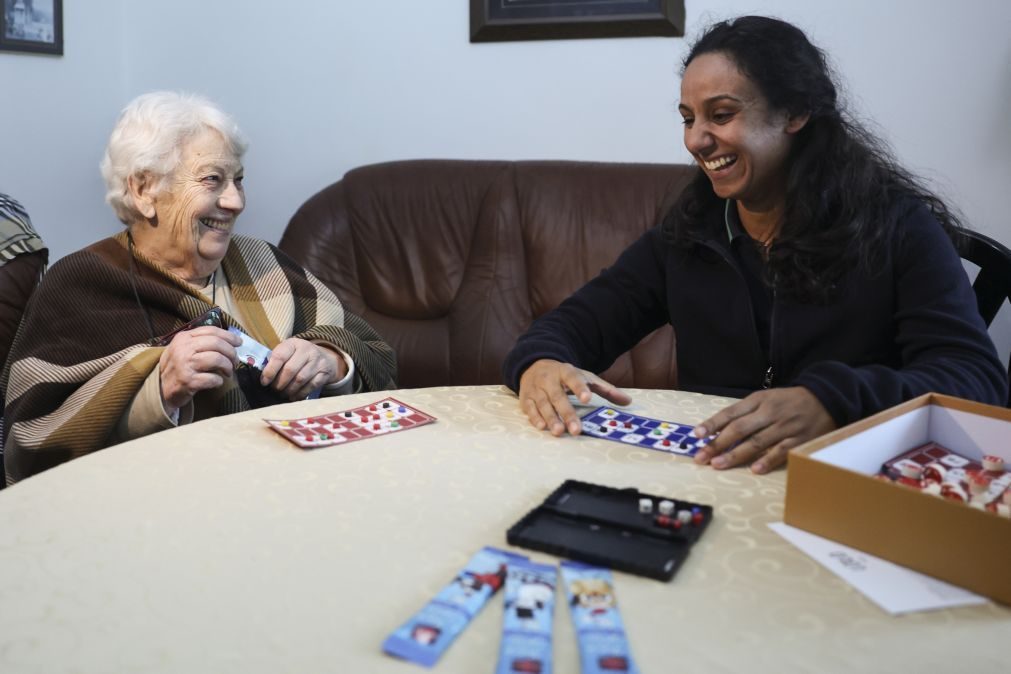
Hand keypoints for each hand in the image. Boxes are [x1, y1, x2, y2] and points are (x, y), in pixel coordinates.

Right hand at [160, 326, 241, 411]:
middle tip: (235, 361)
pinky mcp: (188, 381)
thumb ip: (201, 342)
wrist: (161, 388)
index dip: (228, 336)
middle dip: (231, 352)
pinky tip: (217, 381)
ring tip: (228, 372)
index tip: (238, 342)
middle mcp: (183, 349)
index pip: (211, 331)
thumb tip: (231, 340)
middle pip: (216, 344)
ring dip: (227, 366)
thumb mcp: (184, 348)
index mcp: (183, 338)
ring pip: (217, 359)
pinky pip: (213, 378)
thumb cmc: (178, 367)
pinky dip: (219, 380)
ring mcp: (185, 365)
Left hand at [260, 338, 346, 399]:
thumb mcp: (287, 352)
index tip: (264, 382)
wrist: (323, 356)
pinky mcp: (324, 373)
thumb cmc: (297, 356)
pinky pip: (311, 386)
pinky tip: (293, 396)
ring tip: (283, 394)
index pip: (279, 356)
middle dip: (279, 383)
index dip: (270, 371)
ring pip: (300, 379)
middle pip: (290, 370)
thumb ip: (275, 361)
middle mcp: (307, 350)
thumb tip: (262, 378)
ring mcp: (318, 361)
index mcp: (293, 343)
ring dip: (289, 390)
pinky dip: (300, 393)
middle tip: (274, 389)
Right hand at [518, 359, 631, 435]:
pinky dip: (535, 417)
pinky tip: (542, 427)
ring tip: (559, 431)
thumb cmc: (564, 376)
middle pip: (558, 396)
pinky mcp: (526, 397)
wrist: (534, 364)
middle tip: (576, 429)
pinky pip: (530, 408)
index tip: (587, 397)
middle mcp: (549, 379)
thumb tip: (628, 402)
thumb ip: (605, 389)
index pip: (574, 378)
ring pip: (543, 404)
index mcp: (566, 371)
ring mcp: (536, 388)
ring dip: (550, 418)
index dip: (580, 388)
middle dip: (567, 413)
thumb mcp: (584, 377)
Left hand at [692, 387, 835, 473]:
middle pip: (739, 429)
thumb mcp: (766, 399)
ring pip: (757, 442)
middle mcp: (769, 412)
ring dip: (736, 454)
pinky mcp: (799, 440)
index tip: (696, 434)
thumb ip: (745, 413)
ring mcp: (784, 427)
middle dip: (718, 444)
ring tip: (718, 465)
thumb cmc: (788, 402)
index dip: (712, 423)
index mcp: (759, 400)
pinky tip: (754, 469)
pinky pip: (781, 452)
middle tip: (701, 457)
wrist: (826, 398)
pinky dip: (768, 461)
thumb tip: (718, 430)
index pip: (731, 412)